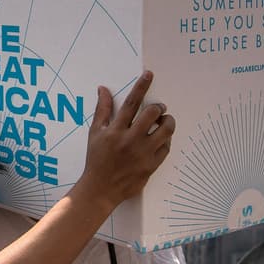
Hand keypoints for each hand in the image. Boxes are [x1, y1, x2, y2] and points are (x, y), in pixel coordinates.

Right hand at [72, 70, 175, 211]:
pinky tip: (160, 139)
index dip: (141, 86)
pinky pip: (166, 147)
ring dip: (167, 122)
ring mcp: (143, 154)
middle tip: (158, 109)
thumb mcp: (95, 133)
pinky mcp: (152, 165)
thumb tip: (103, 89)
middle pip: (152, 114)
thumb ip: (102, 110)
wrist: (100, 188)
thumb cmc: (96, 159)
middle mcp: (130, 140)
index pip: (131, 103)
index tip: (149, 75)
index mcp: (115, 130)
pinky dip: (166, 140)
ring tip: (163, 122)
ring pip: (165, 130)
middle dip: (158, 107)